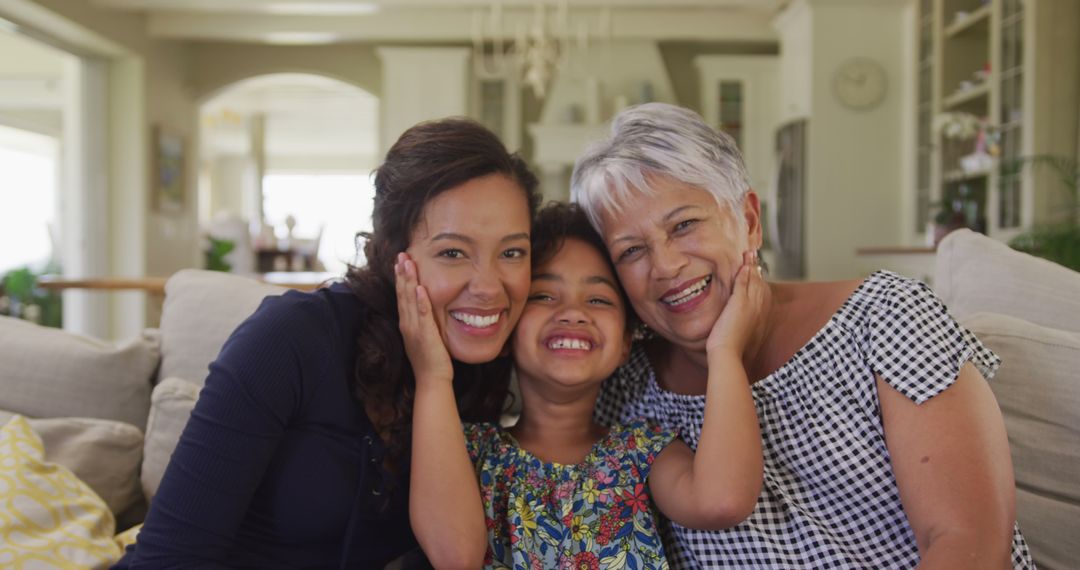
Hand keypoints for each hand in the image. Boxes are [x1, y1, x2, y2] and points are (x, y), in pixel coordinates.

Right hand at [395, 253, 453, 386]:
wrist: (431, 380)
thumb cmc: (430, 360)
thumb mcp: (424, 336)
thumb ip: (422, 322)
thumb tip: (424, 309)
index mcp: (407, 323)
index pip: (402, 296)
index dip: (401, 278)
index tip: (400, 262)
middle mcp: (407, 324)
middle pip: (402, 294)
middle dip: (402, 273)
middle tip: (401, 254)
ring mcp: (414, 329)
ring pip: (410, 300)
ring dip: (408, 281)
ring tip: (407, 263)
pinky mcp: (425, 335)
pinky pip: (422, 315)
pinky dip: (421, 301)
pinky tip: (421, 288)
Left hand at [706, 251, 766, 356]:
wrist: (727, 352)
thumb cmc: (729, 346)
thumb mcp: (738, 330)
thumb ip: (739, 320)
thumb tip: (735, 316)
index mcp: (757, 314)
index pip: (760, 292)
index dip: (758, 279)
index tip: (755, 268)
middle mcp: (757, 308)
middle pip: (759, 283)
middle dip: (756, 268)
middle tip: (754, 254)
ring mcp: (749, 305)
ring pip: (753, 280)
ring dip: (751, 266)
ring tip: (749, 254)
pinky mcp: (739, 303)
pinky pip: (743, 284)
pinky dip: (744, 273)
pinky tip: (743, 265)